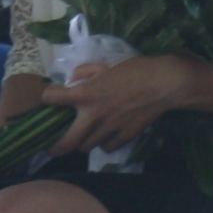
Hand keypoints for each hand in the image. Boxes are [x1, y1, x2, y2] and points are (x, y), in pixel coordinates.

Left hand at [40, 53, 205, 157]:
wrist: (163, 84)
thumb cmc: (135, 69)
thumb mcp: (105, 64)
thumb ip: (84, 72)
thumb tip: (72, 80)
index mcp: (85, 94)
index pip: (52, 98)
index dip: (48, 97)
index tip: (51, 98)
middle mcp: (93, 116)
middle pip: (66, 143)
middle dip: (55, 147)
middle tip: (52, 146)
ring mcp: (108, 130)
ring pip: (86, 147)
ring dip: (83, 142)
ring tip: (84, 136)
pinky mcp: (124, 137)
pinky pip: (107, 148)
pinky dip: (104, 143)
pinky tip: (106, 136)